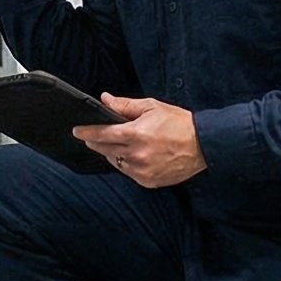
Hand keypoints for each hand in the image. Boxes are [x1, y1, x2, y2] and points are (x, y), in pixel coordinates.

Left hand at [75, 94, 206, 187]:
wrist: (203, 146)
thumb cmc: (179, 123)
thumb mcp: (151, 107)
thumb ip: (125, 105)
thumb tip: (105, 99)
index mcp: (136, 134)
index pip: (102, 134)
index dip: (86, 132)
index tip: (76, 130)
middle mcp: (137, 155)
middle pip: (104, 150)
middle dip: (96, 142)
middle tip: (92, 136)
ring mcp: (142, 171)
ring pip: (116, 162)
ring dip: (112, 153)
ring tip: (121, 143)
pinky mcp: (148, 181)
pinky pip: (128, 173)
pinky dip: (127, 164)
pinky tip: (135, 155)